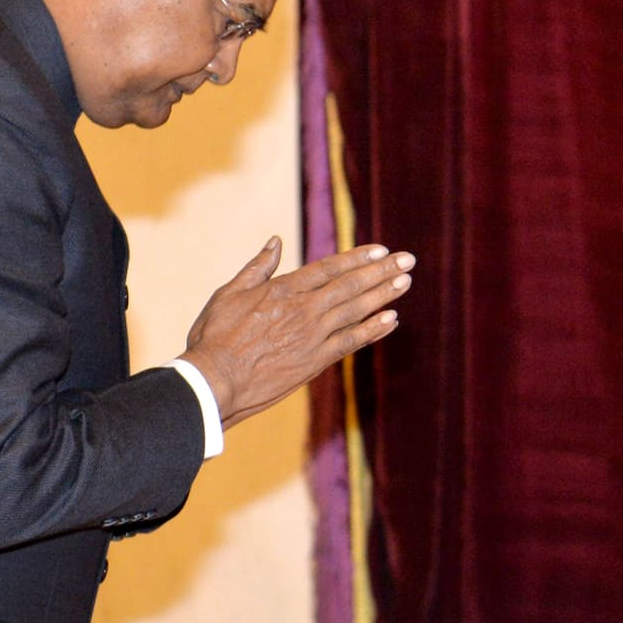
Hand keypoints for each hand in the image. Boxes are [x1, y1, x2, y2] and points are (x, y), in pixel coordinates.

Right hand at [180, 236, 411, 428]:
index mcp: (283, 289)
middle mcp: (304, 309)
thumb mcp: (229, 293)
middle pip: (351, 285)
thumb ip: (257, 267)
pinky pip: (351, 342)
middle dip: (381, 271)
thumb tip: (276, 242)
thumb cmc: (214, 337)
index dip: (357, 258)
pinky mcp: (315, 361)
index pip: (329, 268)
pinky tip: (391, 320)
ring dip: (384, 294)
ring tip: (406, 282)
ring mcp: (312, 336)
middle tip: (407, 259)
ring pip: (356, 310)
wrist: (215, 381)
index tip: (380, 250)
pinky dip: (373, 330)